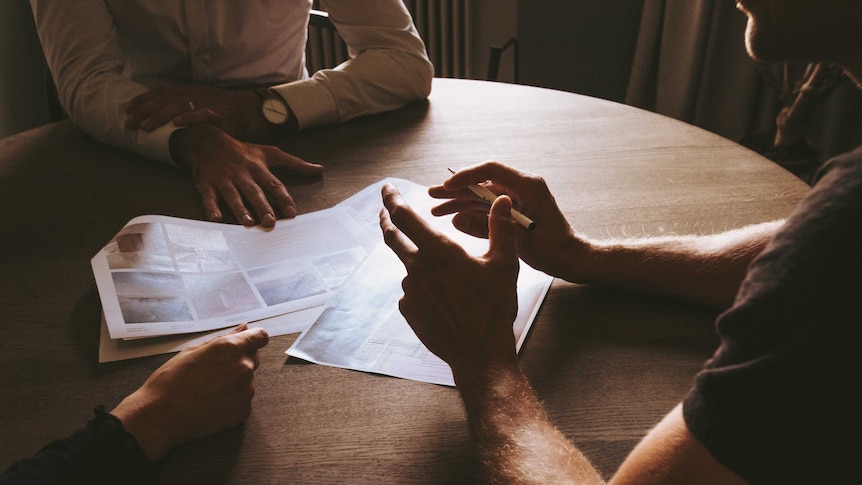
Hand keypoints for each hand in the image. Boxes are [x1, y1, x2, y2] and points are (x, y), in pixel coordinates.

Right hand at [111, 324, 269, 460]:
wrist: (160, 417)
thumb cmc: (171, 381)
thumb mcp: (193, 351)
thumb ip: (224, 338)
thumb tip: (244, 328)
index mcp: (231, 348)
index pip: (260, 336)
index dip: (253, 338)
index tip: (246, 342)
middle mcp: (243, 368)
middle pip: (253, 358)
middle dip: (239, 359)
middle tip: (214, 370)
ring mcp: (246, 391)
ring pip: (247, 380)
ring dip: (235, 381)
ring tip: (207, 389)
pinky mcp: (244, 411)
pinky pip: (243, 399)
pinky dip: (232, 399)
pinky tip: (211, 402)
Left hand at [124, 84, 270, 140]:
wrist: (251, 111)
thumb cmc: (225, 112)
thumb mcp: (200, 105)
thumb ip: (183, 108)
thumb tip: (162, 117)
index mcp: (189, 91)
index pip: (160, 93)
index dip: (142, 100)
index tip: (126, 109)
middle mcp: (195, 93)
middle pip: (164, 100)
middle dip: (144, 110)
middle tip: (128, 122)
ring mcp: (207, 103)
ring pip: (178, 106)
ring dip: (159, 115)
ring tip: (145, 126)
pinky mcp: (219, 114)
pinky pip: (202, 114)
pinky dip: (188, 117)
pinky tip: (176, 123)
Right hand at [170, 124, 322, 227]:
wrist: (208, 141)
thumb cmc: (244, 151)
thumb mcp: (270, 153)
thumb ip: (295, 164)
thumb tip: (320, 169)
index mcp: (258, 168)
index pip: (274, 184)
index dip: (283, 198)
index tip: (292, 212)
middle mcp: (242, 174)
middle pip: (254, 192)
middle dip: (262, 206)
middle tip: (270, 221)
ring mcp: (224, 179)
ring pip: (233, 195)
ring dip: (240, 209)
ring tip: (248, 222)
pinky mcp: (206, 184)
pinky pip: (208, 197)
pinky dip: (211, 207)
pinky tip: (215, 218)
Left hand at [379, 183, 519, 379]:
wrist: (480, 354)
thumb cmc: (494, 308)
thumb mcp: (504, 264)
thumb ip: (500, 228)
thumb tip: (501, 199)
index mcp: (440, 252)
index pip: (405, 217)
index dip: (392, 200)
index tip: (386, 188)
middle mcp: (418, 268)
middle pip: (393, 237)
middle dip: (386, 219)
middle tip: (384, 209)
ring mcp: (410, 291)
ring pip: (409, 265)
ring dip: (418, 261)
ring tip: (448, 277)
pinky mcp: (409, 310)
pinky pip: (412, 290)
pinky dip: (423, 286)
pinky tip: (444, 298)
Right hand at [430, 161, 587, 281]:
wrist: (570, 259)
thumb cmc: (553, 248)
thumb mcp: (518, 238)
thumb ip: (487, 227)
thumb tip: (457, 218)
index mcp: (527, 186)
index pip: (491, 170)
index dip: (466, 176)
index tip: (447, 186)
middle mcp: (521, 188)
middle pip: (482, 183)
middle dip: (456, 190)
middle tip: (432, 195)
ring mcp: (516, 199)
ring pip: (482, 196)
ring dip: (460, 202)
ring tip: (436, 209)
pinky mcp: (513, 211)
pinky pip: (487, 208)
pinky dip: (470, 212)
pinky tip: (453, 218)